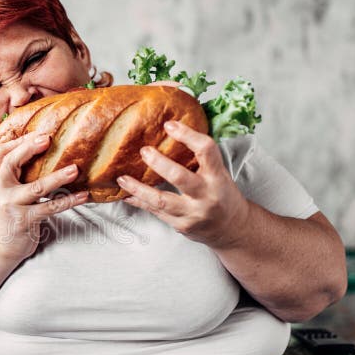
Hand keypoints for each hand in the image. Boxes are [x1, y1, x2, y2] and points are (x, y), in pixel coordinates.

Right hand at [0, 132, 88, 260]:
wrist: (2, 246)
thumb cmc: (12, 213)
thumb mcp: (7, 190)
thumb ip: (16, 172)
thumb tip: (38, 145)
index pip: (2, 152)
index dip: (20, 140)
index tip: (40, 133)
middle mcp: (0, 190)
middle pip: (12, 163)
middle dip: (30, 148)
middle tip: (49, 139)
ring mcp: (11, 206)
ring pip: (36, 187)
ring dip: (57, 177)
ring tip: (75, 169)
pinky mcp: (24, 221)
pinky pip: (49, 208)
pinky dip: (68, 201)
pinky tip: (82, 196)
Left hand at [115, 120, 249, 247]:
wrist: (232, 229)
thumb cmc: (223, 195)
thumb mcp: (220, 174)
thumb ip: (200, 159)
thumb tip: (172, 133)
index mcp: (218, 177)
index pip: (206, 151)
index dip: (188, 135)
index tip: (170, 125)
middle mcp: (206, 196)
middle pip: (179, 177)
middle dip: (159, 163)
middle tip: (144, 151)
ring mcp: (192, 213)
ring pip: (161, 200)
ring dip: (138, 188)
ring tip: (122, 178)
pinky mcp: (181, 225)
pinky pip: (155, 212)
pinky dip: (139, 201)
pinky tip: (126, 194)